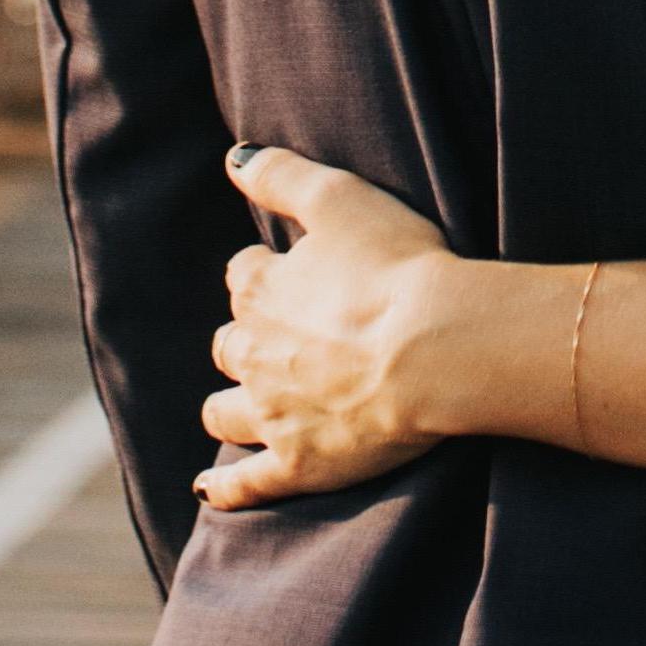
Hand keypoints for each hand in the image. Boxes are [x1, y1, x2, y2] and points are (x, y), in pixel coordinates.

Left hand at [196, 142, 501, 511]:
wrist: (435, 348)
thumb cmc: (398, 267)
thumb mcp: (341, 198)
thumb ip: (282, 175)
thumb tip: (234, 158)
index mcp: (262, 291)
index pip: (244, 276)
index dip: (265, 274)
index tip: (289, 275)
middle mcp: (253, 354)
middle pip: (229, 346)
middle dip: (245, 341)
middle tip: (281, 340)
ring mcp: (272, 415)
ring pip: (225, 413)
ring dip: (231, 405)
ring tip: (247, 404)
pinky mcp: (297, 465)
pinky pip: (244, 485)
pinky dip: (224, 486)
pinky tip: (210, 487)